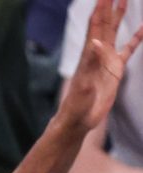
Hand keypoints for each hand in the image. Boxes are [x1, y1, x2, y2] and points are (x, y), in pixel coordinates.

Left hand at [61, 0, 142, 133]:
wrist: (79, 119)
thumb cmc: (77, 105)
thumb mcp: (84, 84)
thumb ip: (90, 63)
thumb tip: (96, 42)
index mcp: (89, 54)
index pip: (95, 25)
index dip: (100, 8)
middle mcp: (97, 53)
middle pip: (104, 22)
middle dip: (109, 5)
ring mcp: (107, 59)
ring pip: (115, 31)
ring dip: (119, 15)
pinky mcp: (116, 69)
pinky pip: (128, 49)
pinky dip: (136, 38)